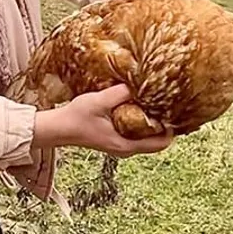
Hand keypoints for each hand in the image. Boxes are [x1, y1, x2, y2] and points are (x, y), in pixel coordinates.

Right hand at [32, 85, 174, 157]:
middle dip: (165, 125)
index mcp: (125, 145)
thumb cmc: (76, 117)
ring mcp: (121, 146)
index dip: (172, 129)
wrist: (58, 128)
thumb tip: (139, 84)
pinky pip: (137, 134)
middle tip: (169, 104)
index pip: (160, 143)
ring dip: (154, 124)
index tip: (174, 111)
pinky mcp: (115, 140)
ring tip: (157, 103)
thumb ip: (119, 93)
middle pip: (157, 141)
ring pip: (147, 138)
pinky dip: (142, 123)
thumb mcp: (98, 101)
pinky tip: (140, 107)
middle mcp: (126, 149)